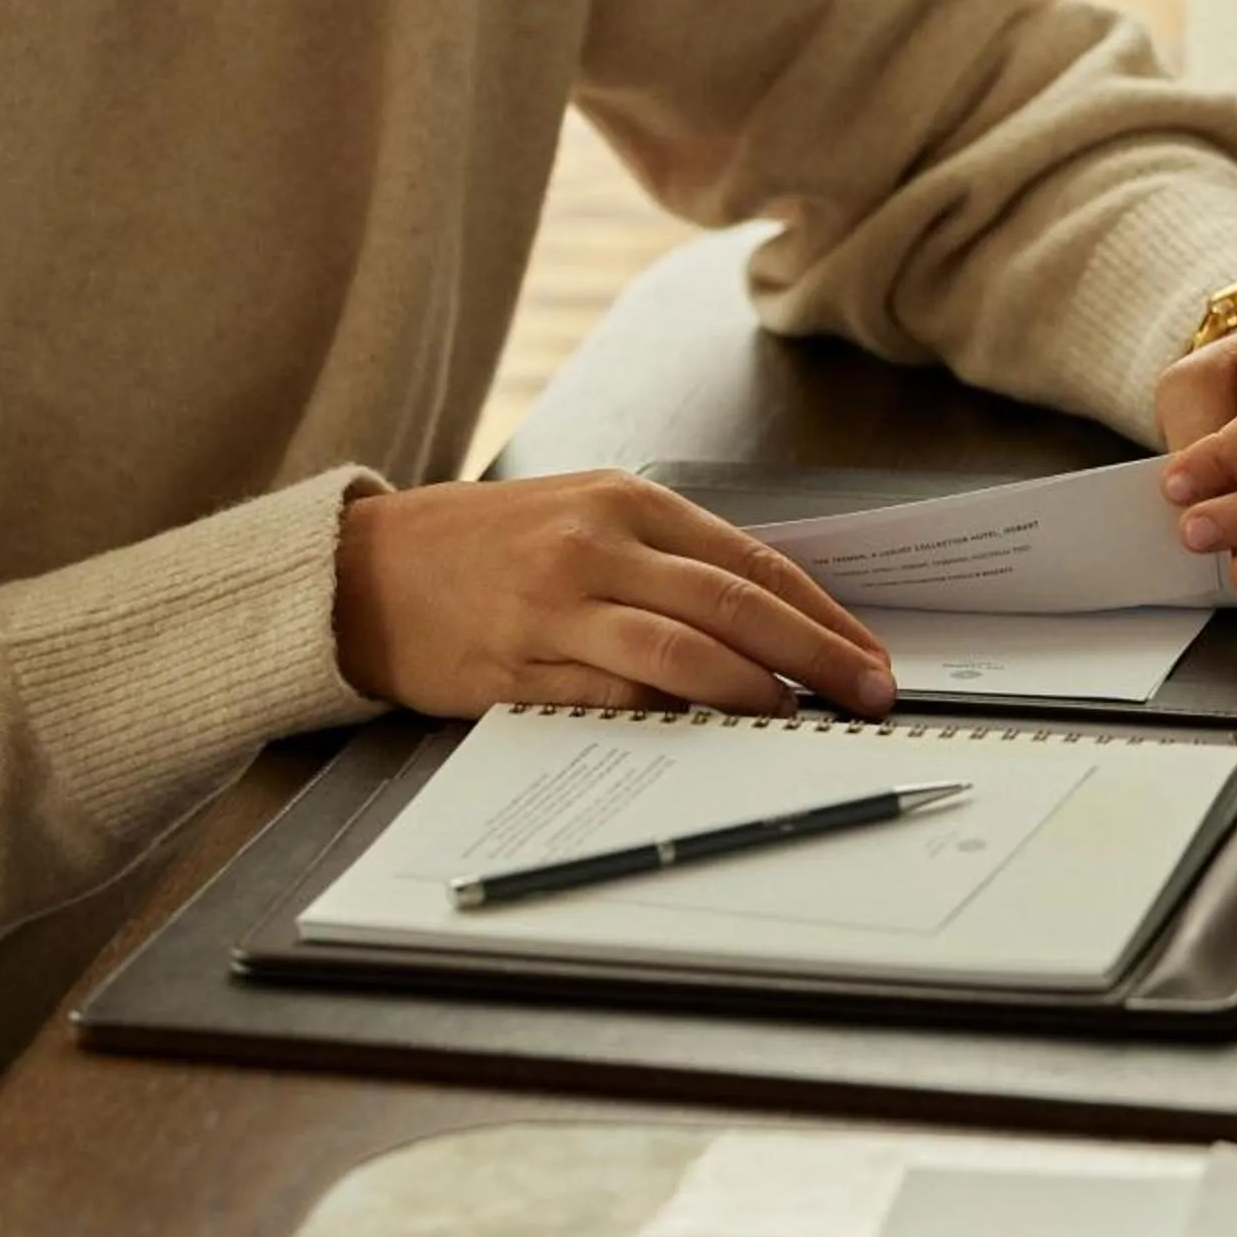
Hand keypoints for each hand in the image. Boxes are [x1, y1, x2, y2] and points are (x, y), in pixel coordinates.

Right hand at [332, 471, 897, 719]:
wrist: (366, 569)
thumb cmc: (484, 546)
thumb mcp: (580, 516)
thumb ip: (667, 558)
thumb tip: (773, 619)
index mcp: (623, 501)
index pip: (751, 561)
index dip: (821, 614)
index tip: (869, 655)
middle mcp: (596, 545)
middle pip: (735, 605)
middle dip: (817, 656)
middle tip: (870, 694)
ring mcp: (557, 606)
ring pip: (684, 653)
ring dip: (757, 693)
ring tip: (802, 721)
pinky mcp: (521, 665)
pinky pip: (617, 698)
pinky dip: (676, 719)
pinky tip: (714, 735)